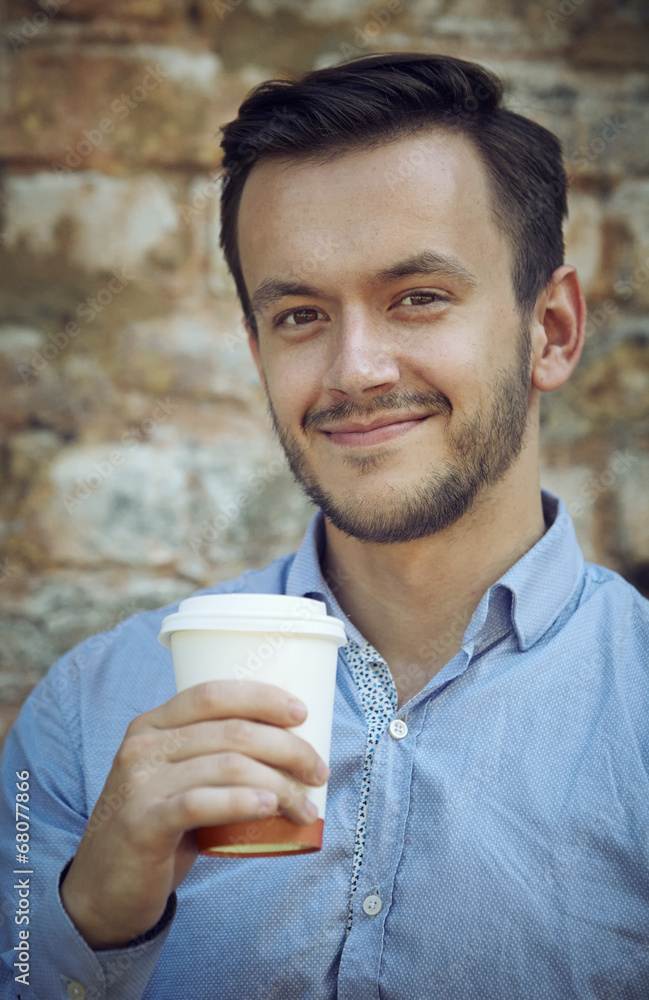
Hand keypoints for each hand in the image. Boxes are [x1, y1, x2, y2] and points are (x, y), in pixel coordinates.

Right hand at [60, 680, 327, 948]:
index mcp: (152, 725)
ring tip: (306, 805)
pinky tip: (269, 807)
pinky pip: (202, 803)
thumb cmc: (157, 827)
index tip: (302, 713)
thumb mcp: (174, 778)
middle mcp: (143, 747)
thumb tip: (289, 748)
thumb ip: (210, 757)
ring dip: (279, 784)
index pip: (213, 694)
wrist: (103, 890)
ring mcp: (140, 784)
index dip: (262, 697)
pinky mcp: (143, 824)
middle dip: (287, 747)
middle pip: (231, 732)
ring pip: (226, 766)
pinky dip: (242, 801)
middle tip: (317, 770)